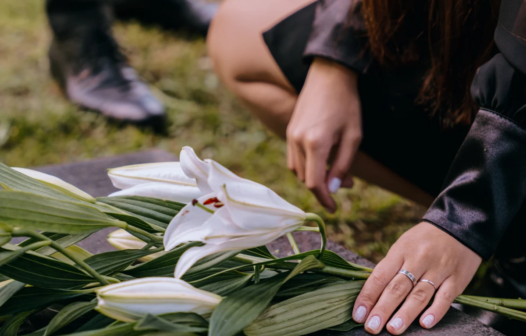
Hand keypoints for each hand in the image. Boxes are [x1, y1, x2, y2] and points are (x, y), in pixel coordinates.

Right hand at [286, 57, 361, 211]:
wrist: (329, 75)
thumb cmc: (347, 105)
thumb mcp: (353, 137)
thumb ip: (343, 166)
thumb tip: (333, 190)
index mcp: (316, 143)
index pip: (315, 183)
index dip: (324, 200)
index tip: (334, 209)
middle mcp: (298, 141)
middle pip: (306, 178)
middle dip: (324, 187)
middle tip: (347, 181)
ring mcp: (290, 136)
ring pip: (298, 170)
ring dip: (315, 177)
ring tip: (336, 170)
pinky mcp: (289, 131)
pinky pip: (294, 158)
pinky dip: (306, 166)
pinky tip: (322, 160)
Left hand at [352, 222, 481, 333]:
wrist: (459, 227)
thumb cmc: (423, 241)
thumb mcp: (403, 246)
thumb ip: (390, 268)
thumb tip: (371, 295)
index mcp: (400, 251)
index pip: (380, 276)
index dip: (368, 296)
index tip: (358, 314)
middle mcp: (418, 259)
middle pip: (397, 287)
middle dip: (382, 309)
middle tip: (371, 327)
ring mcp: (439, 269)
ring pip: (420, 294)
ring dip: (405, 313)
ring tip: (393, 329)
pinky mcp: (458, 278)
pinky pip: (446, 297)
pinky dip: (435, 311)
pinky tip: (425, 324)